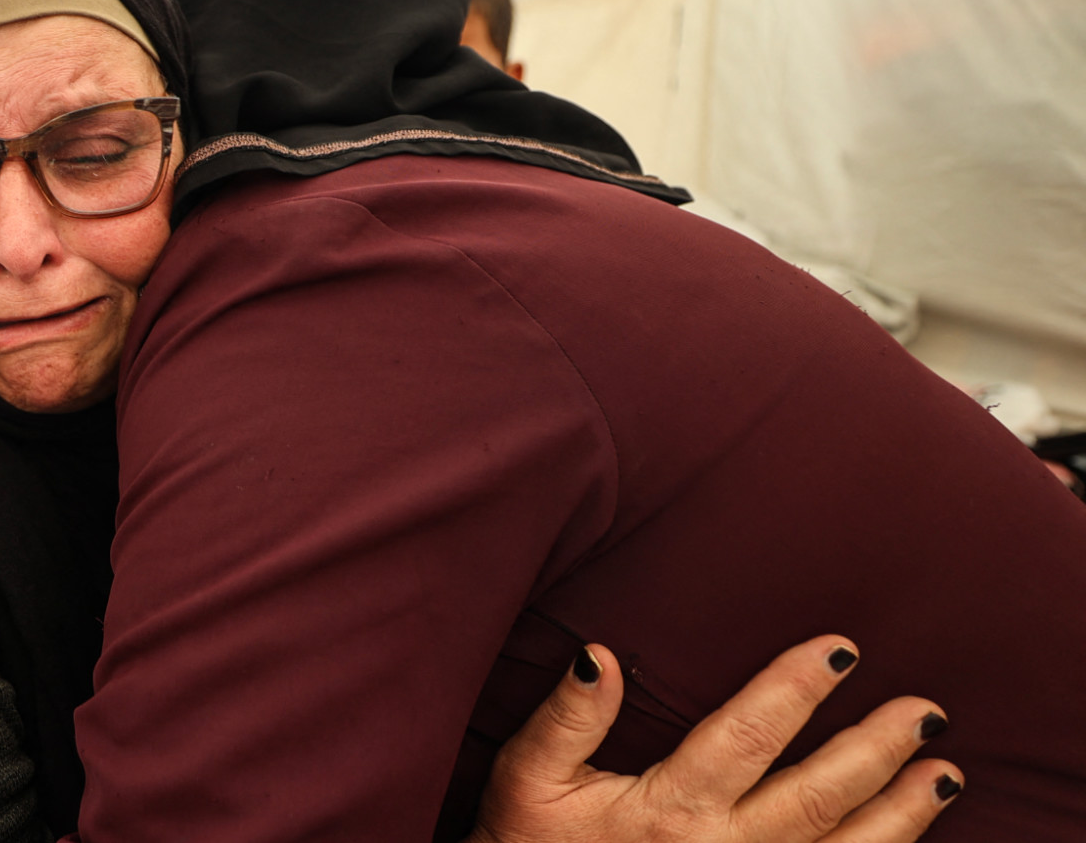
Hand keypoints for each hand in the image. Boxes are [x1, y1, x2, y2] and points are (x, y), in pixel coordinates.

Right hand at [466, 636, 962, 842]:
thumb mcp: (526, 778)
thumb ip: (566, 719)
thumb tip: (601, 654)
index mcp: (668, 810)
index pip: (748, 736)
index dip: (797, 688)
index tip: (842, 649)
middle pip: (816, 796)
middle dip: (876, 750)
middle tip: (926, 709)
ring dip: (900, 815)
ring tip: (945, 773)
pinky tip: (908, 842)